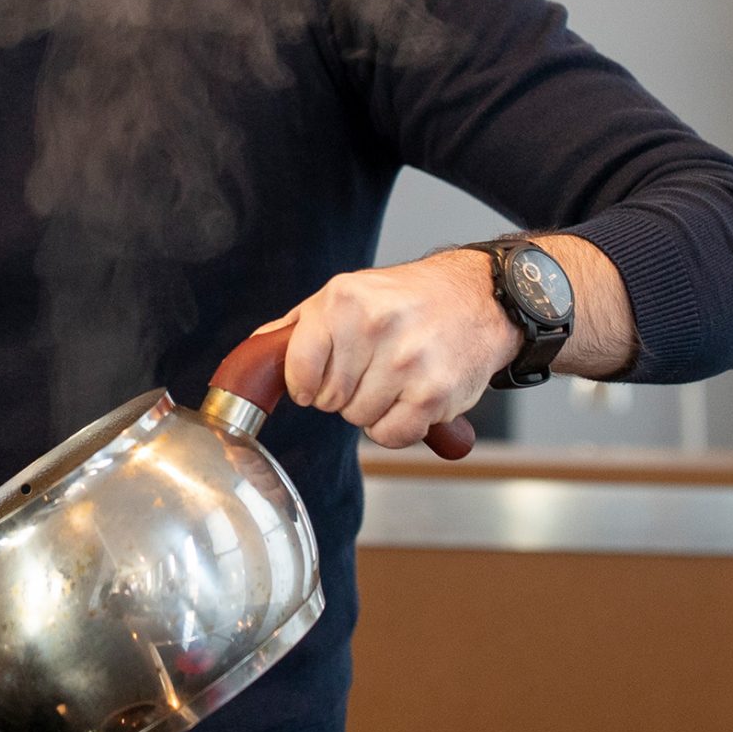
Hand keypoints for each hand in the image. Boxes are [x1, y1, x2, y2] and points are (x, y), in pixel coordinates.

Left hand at [260, 250, 516, 447]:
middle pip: (328, 399)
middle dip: (342, 394)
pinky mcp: (434, 394)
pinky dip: (397, 427)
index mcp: (343, 301)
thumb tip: (256, 353)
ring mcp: (406, 361)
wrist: (476, 299)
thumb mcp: (344, 295)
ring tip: (393, 379)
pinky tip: (410, 398)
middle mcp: (374, 327)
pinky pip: (391, 435)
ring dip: (372, 409)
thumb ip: (298, 327)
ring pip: (358, 419)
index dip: (304, 384)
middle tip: (368, 371)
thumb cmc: (405, 300)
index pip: (298, 369)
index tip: (313, 383)